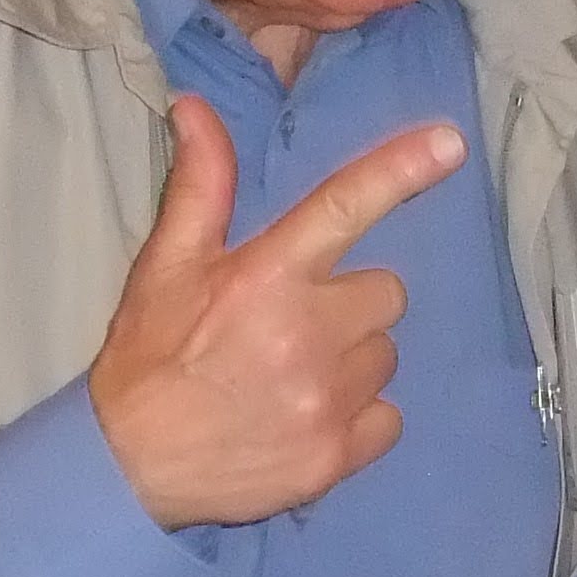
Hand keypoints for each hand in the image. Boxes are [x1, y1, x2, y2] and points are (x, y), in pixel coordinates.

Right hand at [89, 95, 464, 529]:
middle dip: (349, 303)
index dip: (401, 170)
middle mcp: (306, 333)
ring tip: (293, 377)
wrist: (126, 470)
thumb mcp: (166, 266)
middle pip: (385, 293)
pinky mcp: (338, 456)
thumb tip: (196, 106)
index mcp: (266, 276)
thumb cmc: (150, 358)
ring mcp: (327, 399)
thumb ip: (200, 186)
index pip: (344, 206)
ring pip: (385, 355)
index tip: (450, 142)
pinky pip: (388, 417)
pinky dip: (359, 418)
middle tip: (294, 325)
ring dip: (352, 361)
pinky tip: (310, 418)